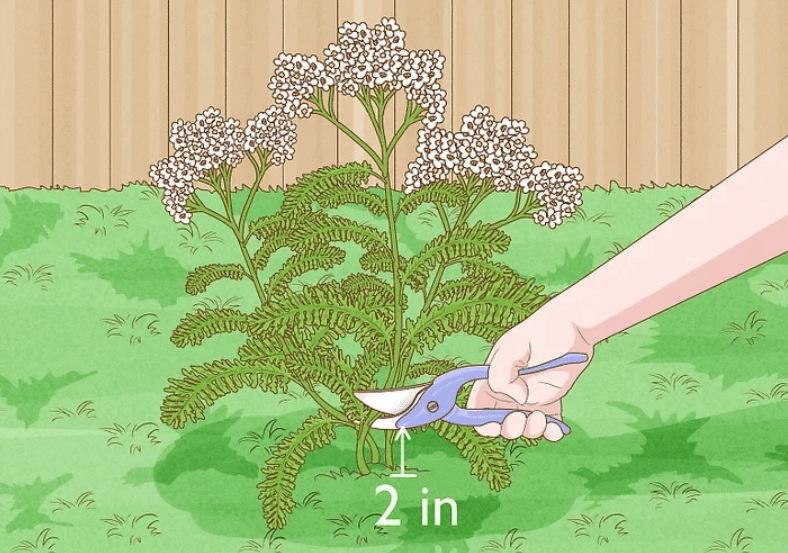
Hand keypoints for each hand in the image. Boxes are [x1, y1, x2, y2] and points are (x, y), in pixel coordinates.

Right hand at [467, 303, 593, 441]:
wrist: (574, 330)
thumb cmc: (541, 332)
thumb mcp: (515, 347)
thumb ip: (503, 374)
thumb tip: (518, 400)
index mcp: (494, 379)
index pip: (477, 407)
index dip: (480, 421)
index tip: (493, 425)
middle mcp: (510, 392)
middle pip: (500, 424)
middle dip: (508, 428)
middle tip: (518, 418)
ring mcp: (530, 400)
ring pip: (524, 428)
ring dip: (530, 430)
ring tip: (540, 417)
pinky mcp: (551, 403)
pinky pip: (549, 427)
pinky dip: (551, 433)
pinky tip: (556, 428)